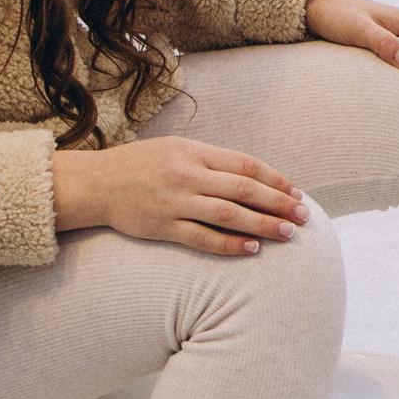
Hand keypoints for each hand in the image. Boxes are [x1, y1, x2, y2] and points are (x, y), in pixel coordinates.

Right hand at [50, 136, 309, 256]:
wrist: (95, 184)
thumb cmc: (141, 165)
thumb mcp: (178, 150)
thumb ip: (213, 161)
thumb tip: (255, 178)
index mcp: (195, 152)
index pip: (246, 165)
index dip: (276, 179)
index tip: (296, 192)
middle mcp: (188, 175)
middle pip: (244, 190)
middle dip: (278, 203)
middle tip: (303, 216)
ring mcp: (175, 202)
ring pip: (229, 215)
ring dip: (262, 225)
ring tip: (287, 234)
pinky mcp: (162, 227)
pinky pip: (202, 238)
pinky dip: (229, 244)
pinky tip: (251, 249)